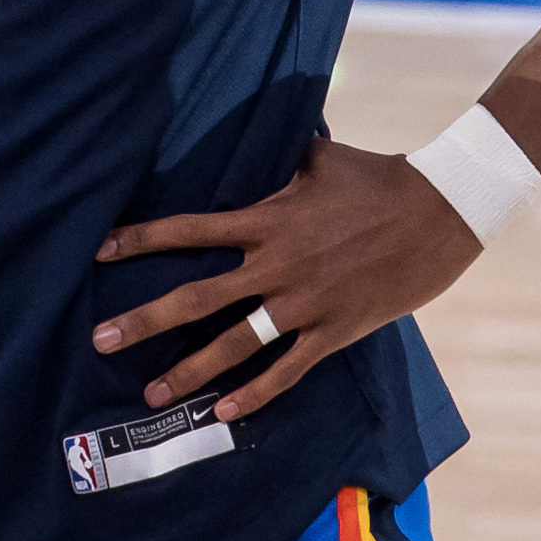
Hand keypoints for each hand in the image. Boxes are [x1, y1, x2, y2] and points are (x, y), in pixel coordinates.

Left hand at [90, 136, 477, 422]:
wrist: (443, 211)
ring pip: (234, 344)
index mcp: (265, 220)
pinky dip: (255, 394)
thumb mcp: (318, 158)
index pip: (188, 229)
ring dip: (189, 370)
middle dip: (143, 320)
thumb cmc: (378, 178)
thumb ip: (276, 156)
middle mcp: (275, 265)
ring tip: (150, 392)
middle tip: (100, 339)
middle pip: (196, 297)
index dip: (140, 240)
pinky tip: (223, 412)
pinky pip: (287, 369)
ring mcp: (304, 302)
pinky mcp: (335, 330)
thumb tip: (254, 127)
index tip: (98, 250)